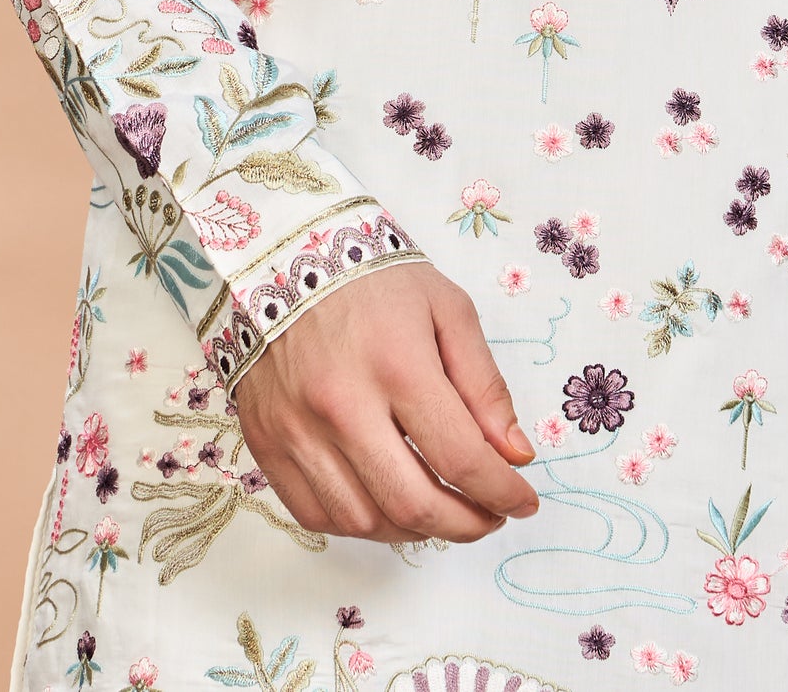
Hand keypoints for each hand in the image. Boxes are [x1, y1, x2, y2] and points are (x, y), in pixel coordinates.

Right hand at [232, 261, 541, 542]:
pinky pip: (315, 516)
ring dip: (414, 531)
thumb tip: (515, 455)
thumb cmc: (375, 280)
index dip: (501, 494)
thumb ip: (484, 385)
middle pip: (412, 504)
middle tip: (489, 518)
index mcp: (397, 364)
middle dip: (465, 526)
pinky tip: (386, 505)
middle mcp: (341, 406)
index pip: (460, 458)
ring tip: (441, 510)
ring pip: (364, 522)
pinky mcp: (265, 445)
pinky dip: (359, 526)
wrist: (285, 256)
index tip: (523, 503)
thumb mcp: (447, 309)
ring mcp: (297, 431)